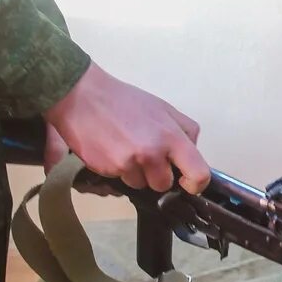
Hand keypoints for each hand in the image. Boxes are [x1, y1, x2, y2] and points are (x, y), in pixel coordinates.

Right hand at [45, 65, 210, 193]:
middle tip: (146, 156)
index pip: (198, 174)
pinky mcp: (107, 170)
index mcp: (171, 136)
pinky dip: (118, 169)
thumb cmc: (124, 100)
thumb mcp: (163, 108)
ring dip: (136, 173)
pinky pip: (120, 179)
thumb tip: (192, 153)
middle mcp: (152, 153)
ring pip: (140, 184)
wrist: (82, 97)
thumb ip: (184, 130)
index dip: (195, 184)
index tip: (187, 182)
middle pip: (164, 185)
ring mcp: (128, 164)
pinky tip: (111, 149)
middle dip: (157, 175)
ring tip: (125, 148)